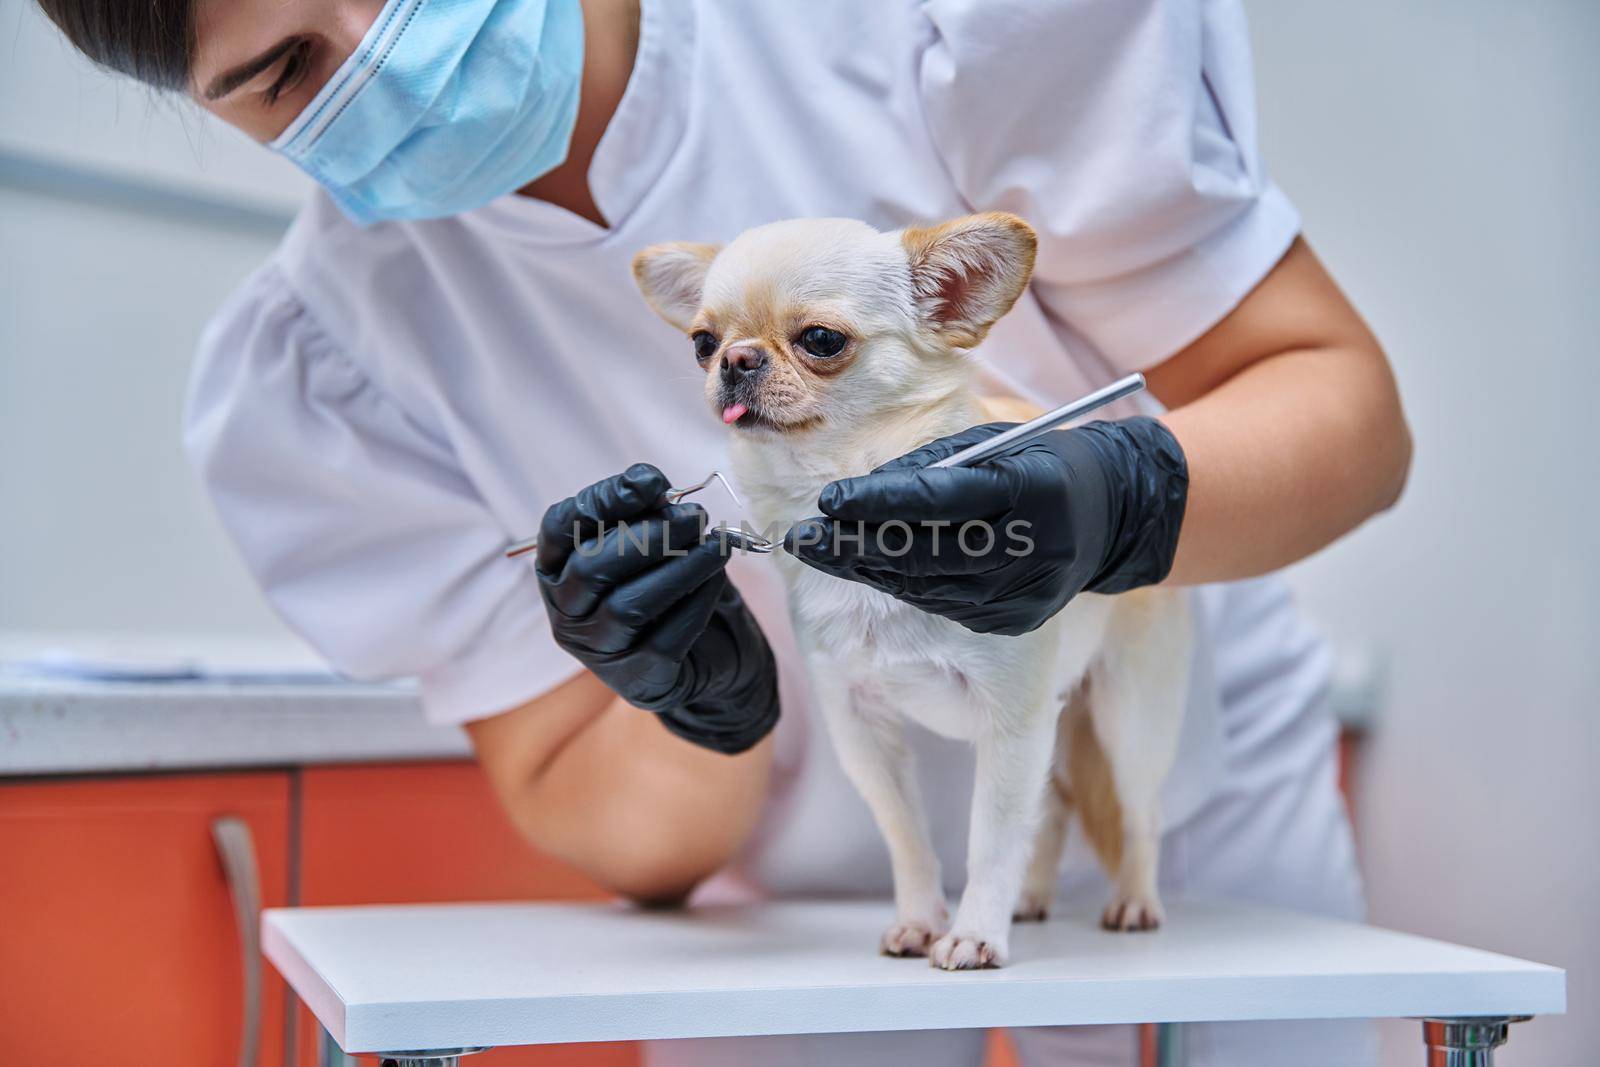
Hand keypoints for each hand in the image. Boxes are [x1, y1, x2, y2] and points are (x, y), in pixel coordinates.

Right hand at [535, 464, 778, 753]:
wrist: (705, 655)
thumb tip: (651, 483)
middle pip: (591, 568)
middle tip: (696, 516)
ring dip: (680, 568)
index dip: (603, 500)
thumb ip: (646, 512)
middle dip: (648, 536)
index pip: (561, 527)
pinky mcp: (635, 679)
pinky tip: (717, 579)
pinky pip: (665, 638)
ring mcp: (596, 651)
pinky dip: (696, 602)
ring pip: (628, 607)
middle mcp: (566, 612)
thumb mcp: (653, 541)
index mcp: (557, 568)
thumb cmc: (668, 584)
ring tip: (718, 545)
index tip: (652, 482)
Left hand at [783, 417, 1187, 635]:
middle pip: (926, 553)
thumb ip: (934, 468)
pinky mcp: (1015, 621)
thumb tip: (863, 495)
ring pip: (927, 586)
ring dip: (868, 571)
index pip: (942, 500)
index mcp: (1031, 488)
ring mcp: (1024, 593)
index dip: (880, 503)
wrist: (1110, 514)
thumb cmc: (1037, 464)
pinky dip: (902, 587)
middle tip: (802, 539)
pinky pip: (943, 605)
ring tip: (821, 551)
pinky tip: (868, 569)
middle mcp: (1031, 547)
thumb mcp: (994, 445)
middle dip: (856, 547)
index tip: (829, 501)